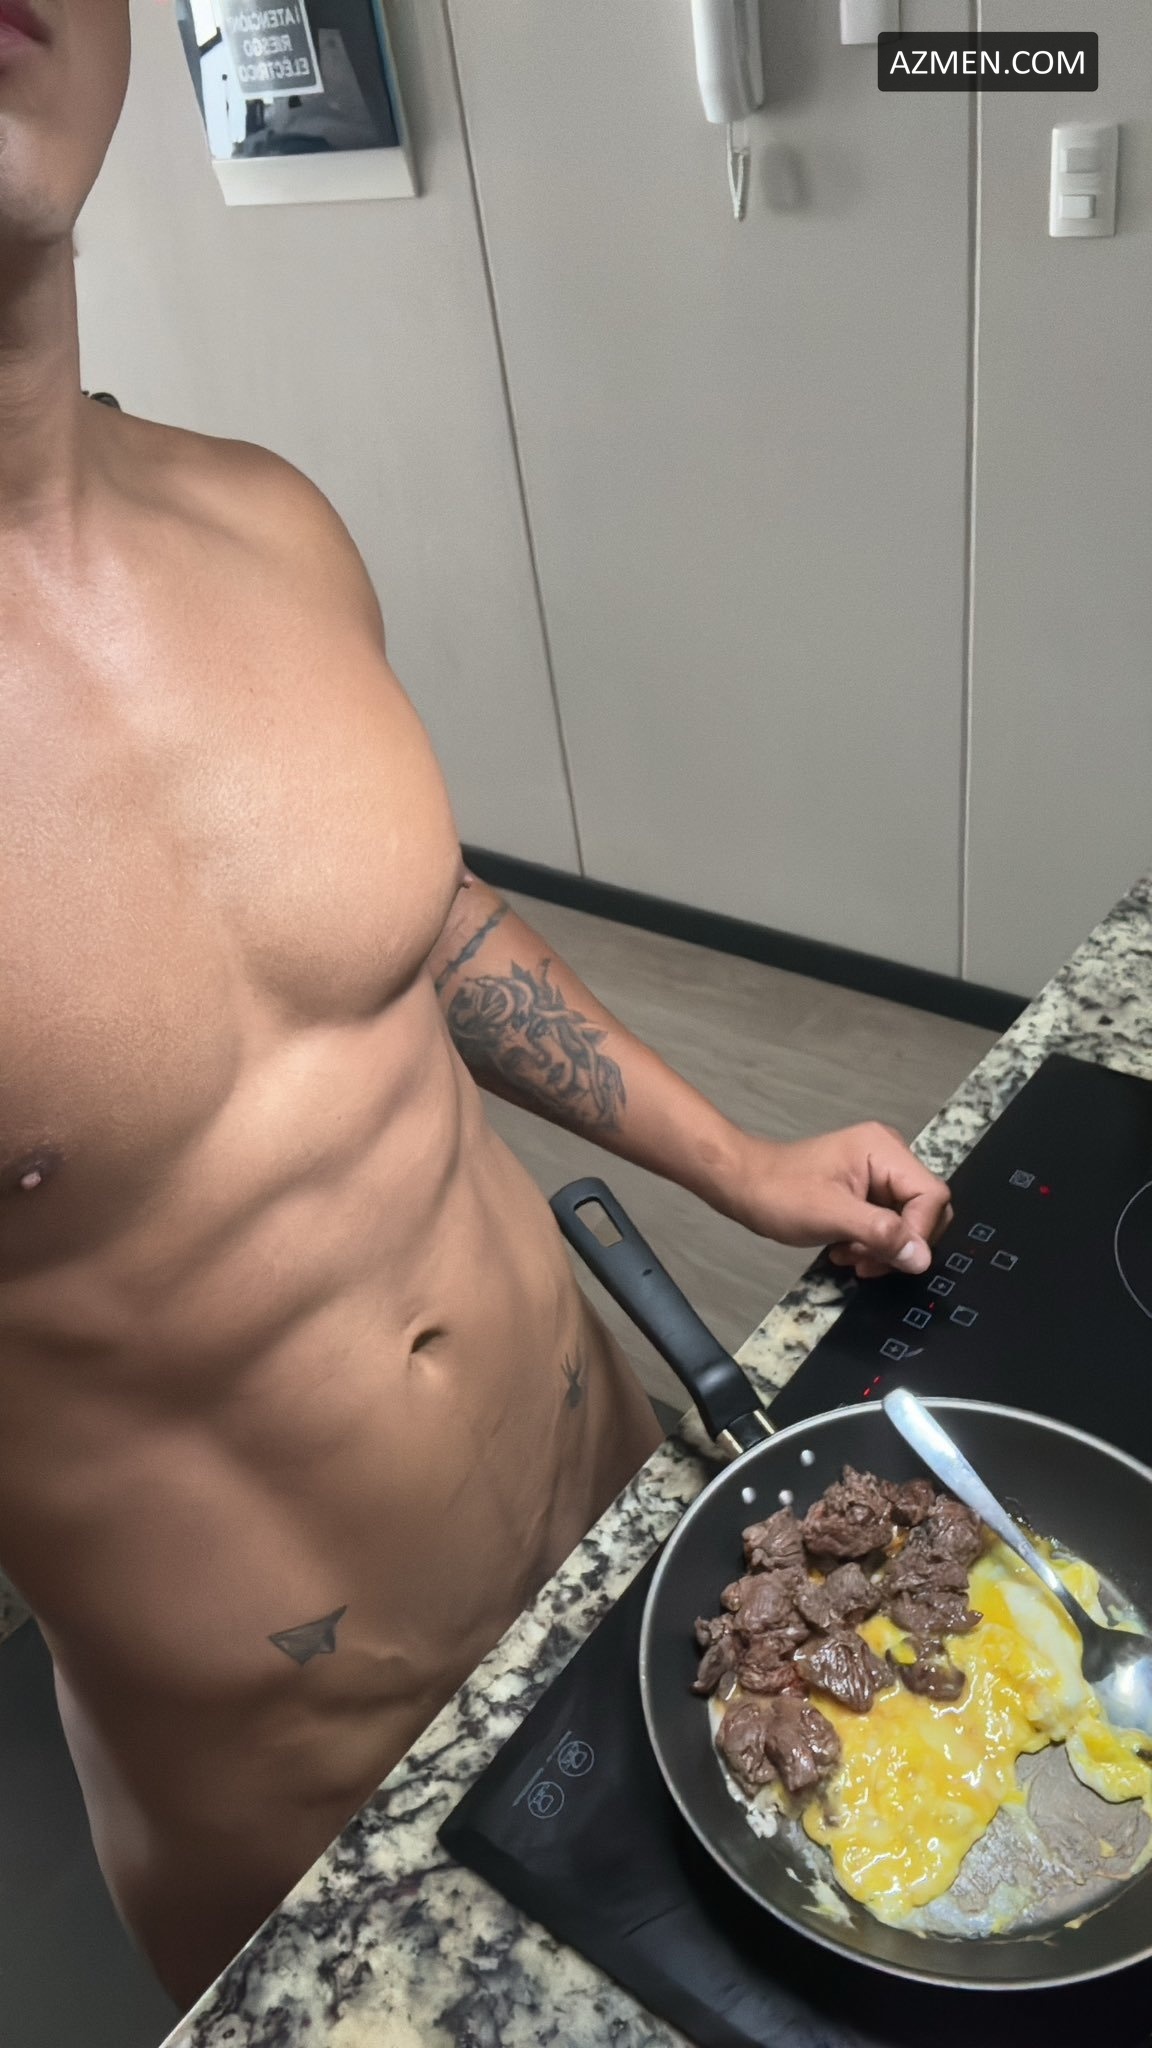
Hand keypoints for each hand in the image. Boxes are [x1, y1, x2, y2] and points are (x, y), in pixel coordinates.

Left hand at [717, 1124, 952, 1279]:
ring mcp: (878, 1174)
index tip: (891, 1258)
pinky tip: (845, 1250)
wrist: (743, 1185)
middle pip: (925, 1210)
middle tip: (865, 1261)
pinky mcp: (867, 1191)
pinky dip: (872, 1244)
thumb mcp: (831, 1215)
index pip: (931, 1196)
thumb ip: (880, 1233)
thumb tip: (922, 1257)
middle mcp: (889, 1156)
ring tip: (848, 1256)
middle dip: (900, 1243)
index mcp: (884, 1150)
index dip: (919, 1233)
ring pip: (907, 1222)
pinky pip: (888, 1224)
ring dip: (883, 1248)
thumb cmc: (780, 1194)